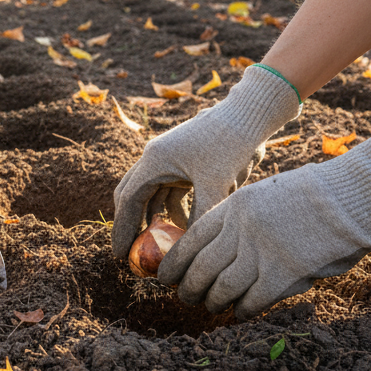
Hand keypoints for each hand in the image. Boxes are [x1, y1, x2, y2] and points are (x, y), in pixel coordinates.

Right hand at [111, 66, 299, 257]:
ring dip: (152, 218)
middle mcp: (155, 157)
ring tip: (156, 245)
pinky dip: (172, 209)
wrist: (250, 115)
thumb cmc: (231, 146)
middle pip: (131, 196)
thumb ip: (199, 220)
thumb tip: (187, 254)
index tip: (121, 255)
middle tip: (131, 253)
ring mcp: (169, 158)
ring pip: (151, 194)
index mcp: (155, 160)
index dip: (123, 230)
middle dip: (131, 225)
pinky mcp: (183, 160)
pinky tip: (183, 226)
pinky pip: (169, 190)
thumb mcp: (216, 186)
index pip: (128, 201)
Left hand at [155, 130, 370, 317]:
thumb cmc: (313, 194)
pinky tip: (240, 314)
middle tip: (184, 298)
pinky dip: (243, 310)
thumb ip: (241, 221)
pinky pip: (252, 300)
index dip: (175, 262)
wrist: (352, 194)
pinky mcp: (283, 273)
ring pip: (222, 287)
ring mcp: (261, 252)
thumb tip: (221, 253)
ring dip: (212, 302)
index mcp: (234, 206)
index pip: (192, 239)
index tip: (165, 276)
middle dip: (189, 287)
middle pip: (201, 267)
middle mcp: (241, 229)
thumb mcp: (265, 195)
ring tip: (210, 308)